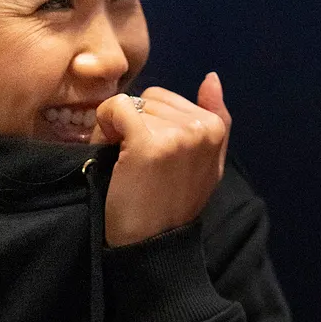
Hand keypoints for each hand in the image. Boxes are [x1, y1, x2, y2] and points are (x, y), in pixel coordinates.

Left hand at [92, 72, 231, 247]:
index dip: (151, 123)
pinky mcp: (150, 143)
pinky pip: (117, 108)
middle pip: (150, 99)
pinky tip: (111, 150)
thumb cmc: (172, 206)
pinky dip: (105, 125)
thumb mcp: (206, 164)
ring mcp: (177, 134)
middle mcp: (201, 127)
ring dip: (119, 128)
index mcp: (215, 128)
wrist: (152, 244)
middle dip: (136, 123)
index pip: (168, 100)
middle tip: (135, 159)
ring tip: (126, 161)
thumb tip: (212, 77)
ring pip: (133, 104)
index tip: (150, 154)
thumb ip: (215, 120)